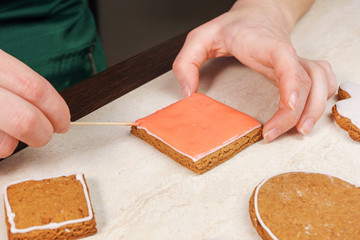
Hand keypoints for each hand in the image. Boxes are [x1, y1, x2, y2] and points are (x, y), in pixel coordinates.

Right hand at [0, 50, 69, 157]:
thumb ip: (20, 87)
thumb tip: (53, 115)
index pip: (36, 89)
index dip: (57, 110)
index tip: (64, 122)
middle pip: (26, 121)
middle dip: (42, 134)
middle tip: (44, 135)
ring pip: (5, 145)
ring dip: (11, 144)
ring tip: (6, 132)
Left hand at [172, 0, 336, 141]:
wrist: (258, 13)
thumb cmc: (232, 27)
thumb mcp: (200, 38)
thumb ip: (186, 63)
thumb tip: (189, 93)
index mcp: (263, 44)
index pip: (285, 59)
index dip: (292, 82)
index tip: (289, 105)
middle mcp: (285, 53)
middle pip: (306, 80)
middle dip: (296, 112)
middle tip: (271, 134)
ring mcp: (296, 61)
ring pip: (320, 82)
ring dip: (314, 108)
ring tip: (298, 131)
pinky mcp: (300, 68)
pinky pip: (322, 81)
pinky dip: (321, 99)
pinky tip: (307, 114)